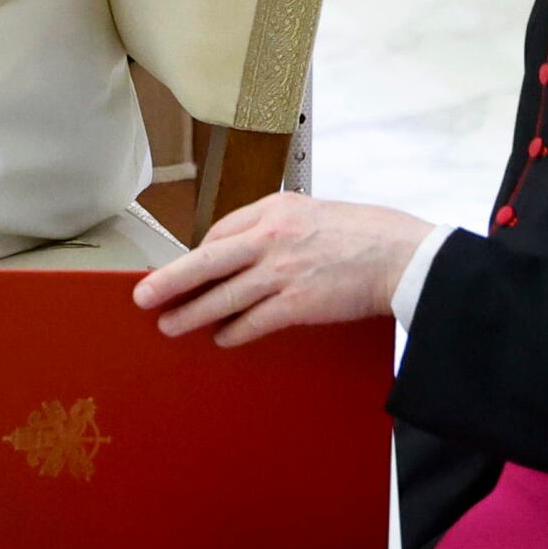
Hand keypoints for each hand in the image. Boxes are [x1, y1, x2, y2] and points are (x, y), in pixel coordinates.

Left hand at [133, 193, 431, 346]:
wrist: (404, 256)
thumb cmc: (365, 234)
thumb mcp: (313, 213)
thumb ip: (279, 228)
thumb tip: (247, 252)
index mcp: (274, 209)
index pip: (220, 232)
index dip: (199, 256)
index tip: (186, 270)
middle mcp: (271, 237)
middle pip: (206, 261)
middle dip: (170, 281)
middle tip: (143, 297)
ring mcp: (282, 271)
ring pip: (222, 296)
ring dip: (192, 314)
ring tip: (170, 326)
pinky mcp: (297, 303)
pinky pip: (253, 321)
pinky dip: (233, 331)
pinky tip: (222, 339)